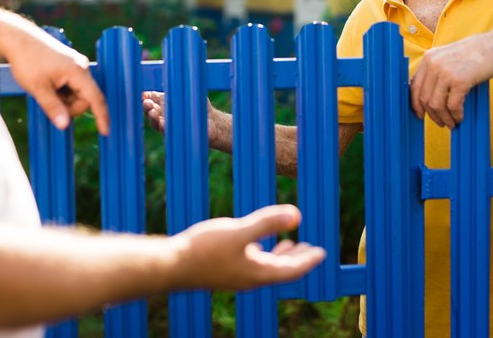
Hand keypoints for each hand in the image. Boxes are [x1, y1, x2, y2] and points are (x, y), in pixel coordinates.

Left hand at [0, 9, 108, 134]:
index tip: (106, 131)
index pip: (95, 98)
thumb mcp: (38, 88)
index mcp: (78, 71)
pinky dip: (61, 92)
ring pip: (77, 93)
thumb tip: (64, 126)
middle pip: (84, 98)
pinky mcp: (70, 66)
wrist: (18, 39)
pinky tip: (47, 85)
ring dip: (63, 99)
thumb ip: (53, 108)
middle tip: (48, 102)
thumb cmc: (27, 61)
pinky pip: (72, 86)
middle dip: (69, 107)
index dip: (101, 116)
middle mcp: (81, 68)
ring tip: (45, 90)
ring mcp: (76, 66)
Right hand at [143, 91, 229, 150]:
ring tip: (153, 113)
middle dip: (146, 107)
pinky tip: (163, 123)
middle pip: (149, 112)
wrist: (212, 123)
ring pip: (156, 124)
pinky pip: (168, 133)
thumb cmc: (200, 106)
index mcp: (164, 103)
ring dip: (153, 118)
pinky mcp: (176, 135)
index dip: (146, 97)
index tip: (144, 95)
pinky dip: (165, 128)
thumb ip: (181, 87)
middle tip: (147, 103)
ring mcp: (168, 126)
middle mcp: (163, 115)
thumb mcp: (191, 93)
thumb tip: (174, 75)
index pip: (150, 99)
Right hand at [171, 204, 325, 289]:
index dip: (308, 260)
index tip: (322, 253)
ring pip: (266, 266)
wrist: (170, 265)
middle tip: (312, 249)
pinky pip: (251, 262)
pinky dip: (262, 252)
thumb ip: (267, 222)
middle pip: (281, 270)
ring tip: (290, 244)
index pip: (291, 270)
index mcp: (257, 273)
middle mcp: (249, 278)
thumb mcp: (239, 231)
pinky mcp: (223, 269)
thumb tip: (297, 215)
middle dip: (298, 258)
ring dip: (280, 255)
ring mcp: (236, 274)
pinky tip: (256, 242)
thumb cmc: (203, 250)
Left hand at [410, 31, 492, 127]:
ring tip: (452, 123)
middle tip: (440, 122)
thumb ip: (436, 71)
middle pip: (424, 98)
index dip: (416, 103)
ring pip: (436, 104)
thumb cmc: (476, 53)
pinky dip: (455, 115)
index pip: (414, 85)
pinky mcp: (460, 80)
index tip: (421, 114)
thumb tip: (428, 97)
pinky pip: (452, 105)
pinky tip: (460, 117)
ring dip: (443, 118)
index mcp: (429, 58)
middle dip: (432, 114)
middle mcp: (433, 64)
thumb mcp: (448, 57)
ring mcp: (445, 72)